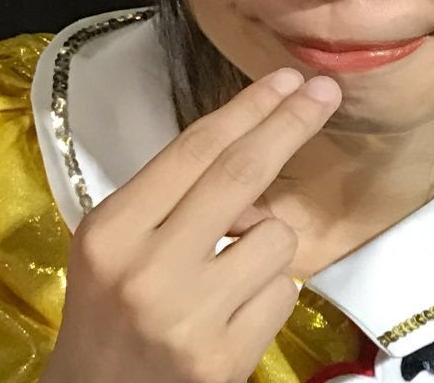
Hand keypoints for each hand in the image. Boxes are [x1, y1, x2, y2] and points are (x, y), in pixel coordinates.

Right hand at [40, 68, 341, 382]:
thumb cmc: (107, 312)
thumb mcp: (115, 243)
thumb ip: (173, 197)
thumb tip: (256, 148)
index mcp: (113, 229)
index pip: (195, 149)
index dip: (248, 108)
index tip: (287, 79)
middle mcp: (148, 267)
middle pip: (241, 173)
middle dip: (291, 124)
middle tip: (326, 92)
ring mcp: (189, 315)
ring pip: (276, 236)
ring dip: (268, 242)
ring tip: (228, 273)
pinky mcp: (224, 358)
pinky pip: (284, 290)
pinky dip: (270, 291)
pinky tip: (233, 313)